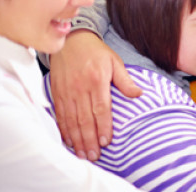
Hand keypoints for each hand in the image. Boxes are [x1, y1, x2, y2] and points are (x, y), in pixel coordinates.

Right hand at [49, 30, 140, 160]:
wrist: (71, 40)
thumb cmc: (96, 52)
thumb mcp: (115, 62)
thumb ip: (125, 81)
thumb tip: (139, 94)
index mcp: (97, 81)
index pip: (101, 109)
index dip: (103, 127)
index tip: (106, 142)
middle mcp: (80, 88)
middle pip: (85, 119)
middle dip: (89, 139)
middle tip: (94, 156)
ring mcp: (67, 92)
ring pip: (71, 120)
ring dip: (77, 139)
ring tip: (82, 153)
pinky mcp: (57, 93)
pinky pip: (60, 115)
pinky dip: (64, 129)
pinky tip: (69, 141)